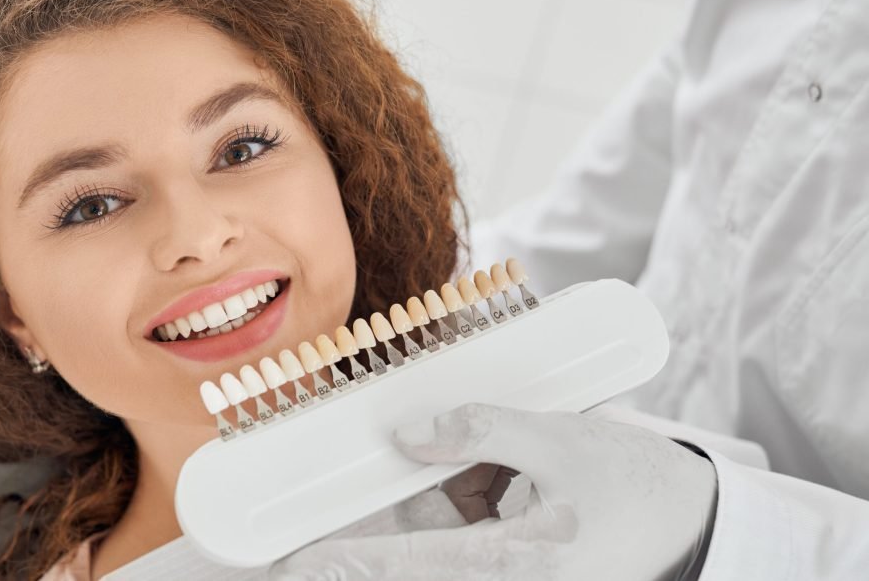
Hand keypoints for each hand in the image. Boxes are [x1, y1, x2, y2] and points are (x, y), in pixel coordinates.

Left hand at [270, 403, 716, 580]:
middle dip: (378, 517)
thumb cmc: (640, 486)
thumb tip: (412, 434)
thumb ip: (483, 430)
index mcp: (518, 564)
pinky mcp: (519, 551)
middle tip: (328, 498)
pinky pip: (467, 519)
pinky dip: (458, 481)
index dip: (353, 560)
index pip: (413, 563)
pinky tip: (451, 449)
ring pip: (441, 527)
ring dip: (427, 487)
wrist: (697, 518)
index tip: (300, 562)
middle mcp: (507, 574)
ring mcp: (512, 565)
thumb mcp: (563, 442)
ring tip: (406, 450)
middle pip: (420, 546)